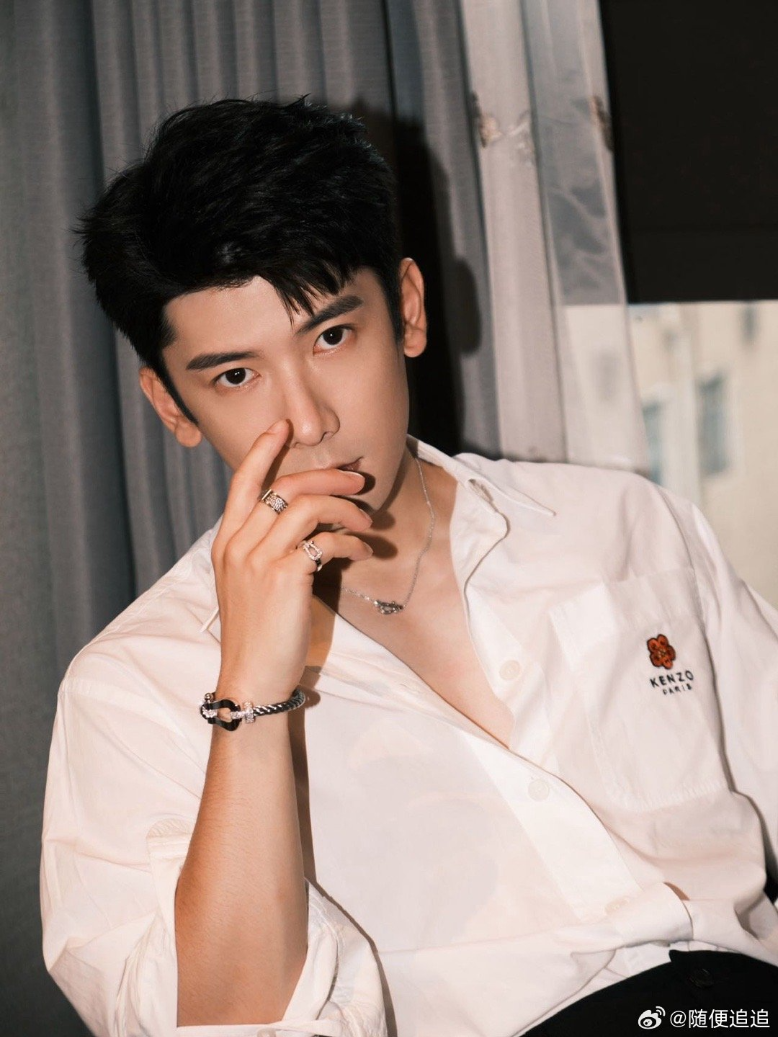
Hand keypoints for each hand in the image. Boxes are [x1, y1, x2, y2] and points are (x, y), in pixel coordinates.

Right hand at [210, 419, 372, 702]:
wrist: (251, 678)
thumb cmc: (258, 634)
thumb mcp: (249, 584)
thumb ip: (265, 550)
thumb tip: (309, 524)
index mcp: (227, 542)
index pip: (242, 482)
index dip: (264, 449)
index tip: (284, 426)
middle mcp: (238, 544)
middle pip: (285, 484)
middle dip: (327, 474)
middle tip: (357, 480)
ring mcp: (259, 558)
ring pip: (308, 504)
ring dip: (346, 506)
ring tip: (367, 520)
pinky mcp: (285, 575)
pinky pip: (326, 539)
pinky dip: (351, 538)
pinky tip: (363, 549)